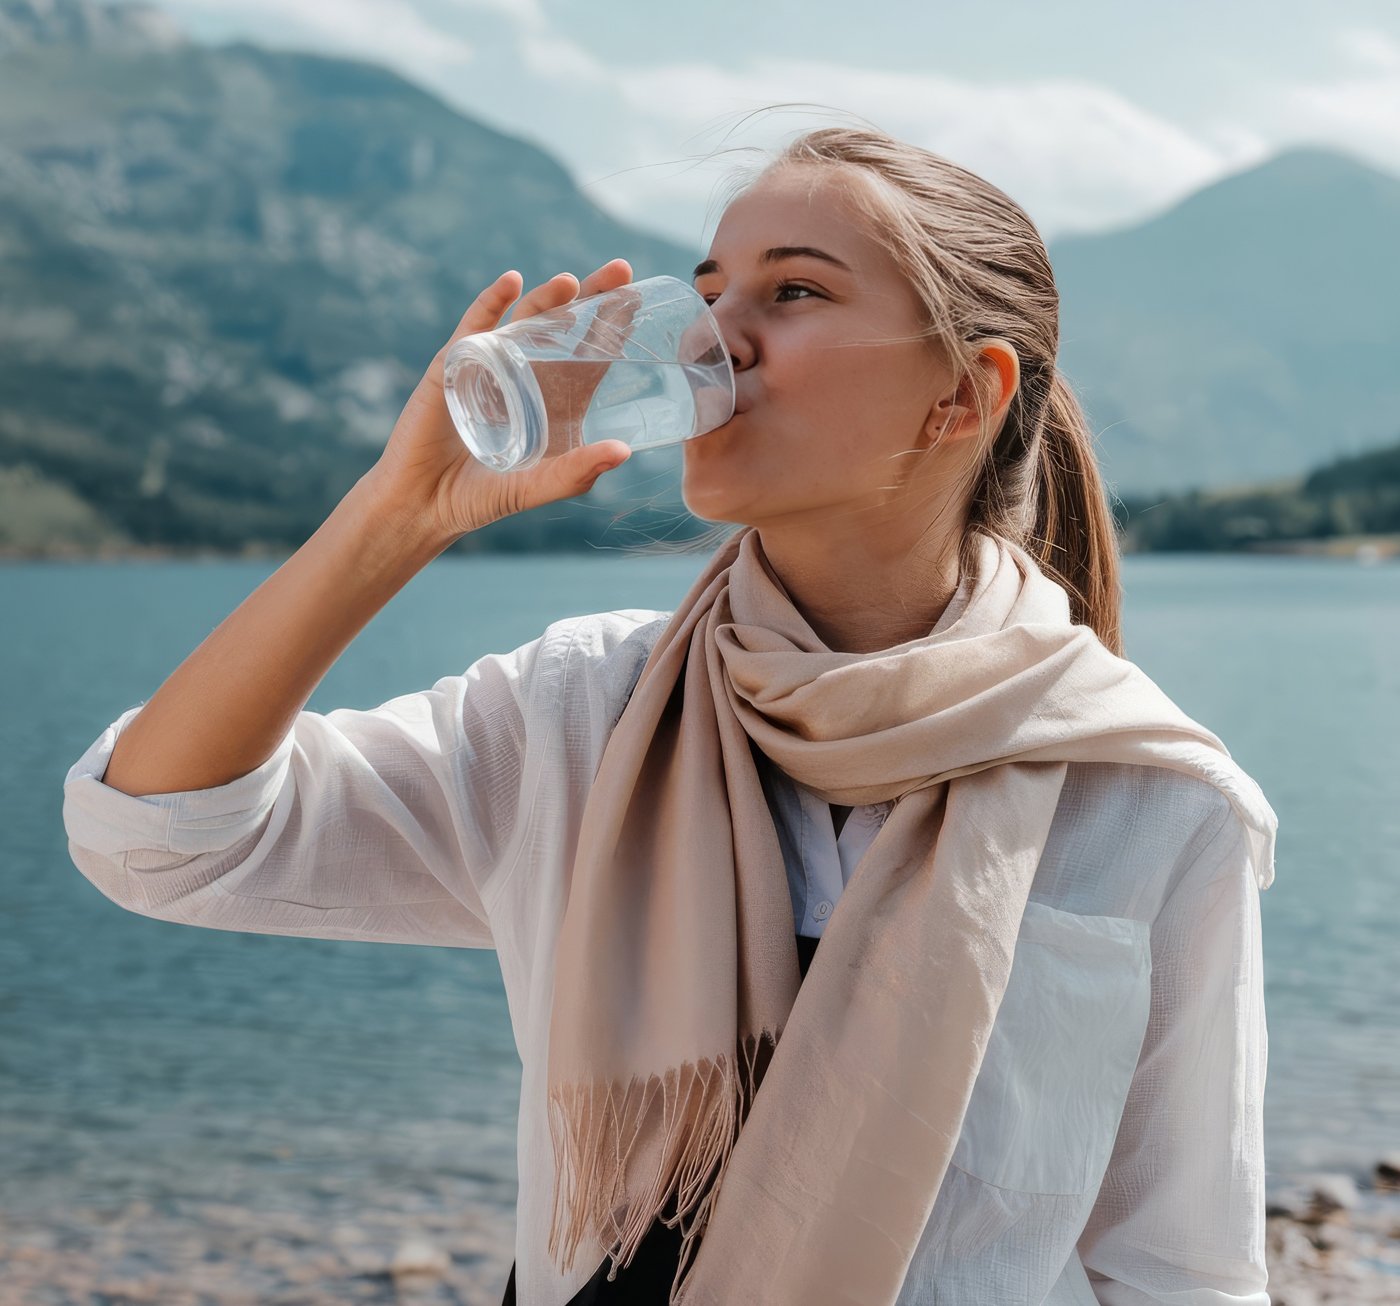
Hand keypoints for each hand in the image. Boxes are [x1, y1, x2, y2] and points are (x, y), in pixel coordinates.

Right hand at [367, 260, 635, 542]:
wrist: (423, 503)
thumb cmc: (484, 498)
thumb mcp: (538, 487)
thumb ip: (577, 472)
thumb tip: (624, 452)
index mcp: (555, 399)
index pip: (590, 352)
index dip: (612, 325)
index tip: (636, 297)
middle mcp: (527, 374)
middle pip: (564, 324)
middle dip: (591, 295)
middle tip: (620, 270)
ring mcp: (489, 364)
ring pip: (524, 319)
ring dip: (547, 297)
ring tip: (569, 283)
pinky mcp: (454, 365)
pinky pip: (475, 325)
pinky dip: (491, 301)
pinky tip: (510, 281)